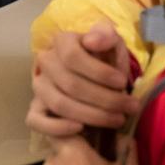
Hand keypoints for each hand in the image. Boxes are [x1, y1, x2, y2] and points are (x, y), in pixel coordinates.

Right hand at [26, 22, 138, 136]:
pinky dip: (58, 127)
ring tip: (117, 119)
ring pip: (59, 103)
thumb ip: (106, 36)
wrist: (97, 79)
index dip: (98, 72)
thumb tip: (91, 41)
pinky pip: (36, 121)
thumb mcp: (113, 44)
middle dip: (105, 99)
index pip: (72, 56)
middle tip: (129, 107)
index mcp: (62, 42)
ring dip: (92, 115)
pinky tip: (80, 128)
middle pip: (70, 84)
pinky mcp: (35, 109)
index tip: (122, 82)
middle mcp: (45, 62)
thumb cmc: (105, 60)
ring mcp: (39, 86)